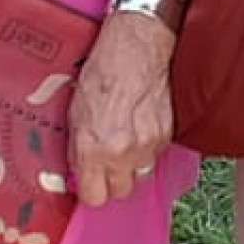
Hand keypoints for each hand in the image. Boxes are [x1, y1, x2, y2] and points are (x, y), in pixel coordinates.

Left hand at [70, 12, 175, 208]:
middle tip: (105, 160)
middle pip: (121, 192)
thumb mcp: (75, 111)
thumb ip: (78, 147)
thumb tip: (80, 171)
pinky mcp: (168, 134)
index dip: (91, 190)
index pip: (95, 198)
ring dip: (132, 164)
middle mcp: (123, 153)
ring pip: (141, 175)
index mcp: (94, 148)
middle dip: (112, 179)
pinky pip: (155, 155)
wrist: (138, 45)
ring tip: (124, 141)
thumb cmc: (102, 71)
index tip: (88, 180)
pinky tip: (139, 126)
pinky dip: (147, 147)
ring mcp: (149, 145)